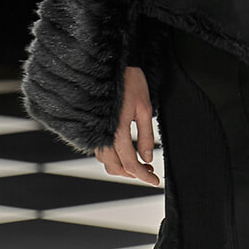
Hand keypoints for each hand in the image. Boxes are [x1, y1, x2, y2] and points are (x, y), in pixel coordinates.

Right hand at [95, 65, 158, 184]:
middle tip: (150, 172)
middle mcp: (102, 136)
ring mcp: (95, 133)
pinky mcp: (93, 128)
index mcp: (117, 132)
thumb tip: (147, 159)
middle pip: (116, 168)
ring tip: (142, 163)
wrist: (110, 66)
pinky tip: (127, 152)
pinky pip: (101, 151)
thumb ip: (145, 136)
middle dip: (134, 174)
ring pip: (107, 162)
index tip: (155, 181)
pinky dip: (114, 158)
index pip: (131, 164)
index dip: (144, 176)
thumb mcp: (145, 109)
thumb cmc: (130, 83)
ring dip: (124, 167)